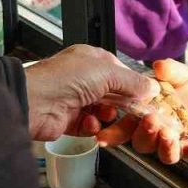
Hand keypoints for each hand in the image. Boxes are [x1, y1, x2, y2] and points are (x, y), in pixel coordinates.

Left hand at [24, 45, 157, 141]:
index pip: (121, 72)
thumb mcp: (106, 73)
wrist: (34, 103)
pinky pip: (90, 127)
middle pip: (114, 95)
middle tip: (134, 114)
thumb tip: (152, 87)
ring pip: (104, 113)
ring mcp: (77, 100)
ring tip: (104, 118)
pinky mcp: (70, 120)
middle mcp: (84, 78)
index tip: (147, 98)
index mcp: (92, 60)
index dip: (134, 85)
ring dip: (107, 118)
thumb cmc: (65, 79)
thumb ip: (132, 81)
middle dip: (123, 105)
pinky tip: (89, 124)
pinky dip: (92, 127)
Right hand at [95, 59, 187, 164]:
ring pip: (166, 156)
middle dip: (145, 133)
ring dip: (166, 146)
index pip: (124, 129)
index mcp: (146, 117)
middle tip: (150, 119)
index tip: (102, 136)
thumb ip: (170, 70)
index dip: (112, 134)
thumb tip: (159, 65)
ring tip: (169, 132)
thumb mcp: (181, 75)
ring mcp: (178, 145)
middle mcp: (158, 135)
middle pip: (143, 143)